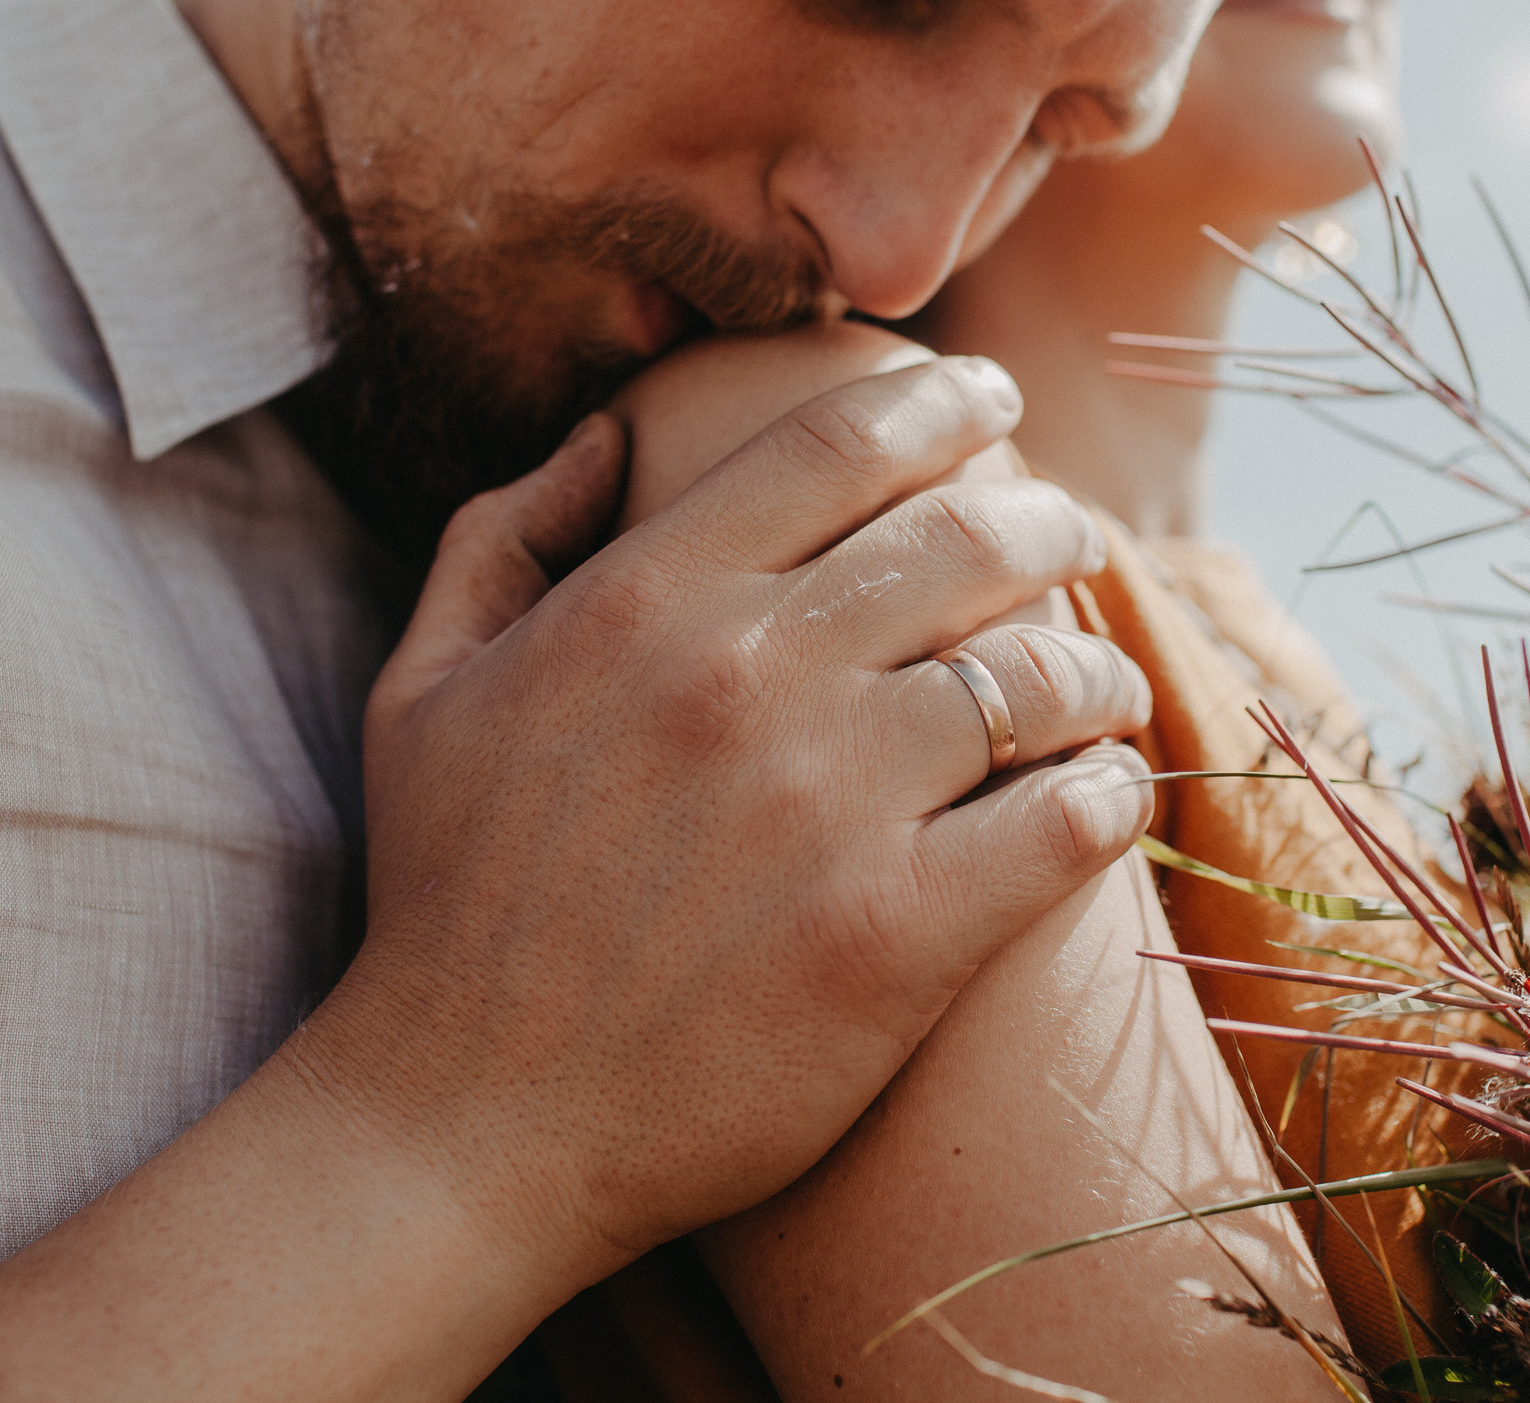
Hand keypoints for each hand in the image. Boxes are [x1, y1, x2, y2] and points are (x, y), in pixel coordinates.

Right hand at [332, 355, 1153, 1279]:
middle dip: (1047, 521)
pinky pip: (1065, 819)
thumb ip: (503, 534)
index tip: (993, 402)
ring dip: (1093, 666)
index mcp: (644, 599)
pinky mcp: (896, 933)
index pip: (840, 444)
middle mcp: (745, 674)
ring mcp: (828, 803)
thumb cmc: (445, 905)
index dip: (942, 403)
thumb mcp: (421, 687)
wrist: (464, 1126)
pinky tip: (1104, 794)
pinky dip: (1108, 793)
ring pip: (1036, 671)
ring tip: (1101, 685)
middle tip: (1074, 538)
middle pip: (967, 538)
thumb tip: (611, 434)